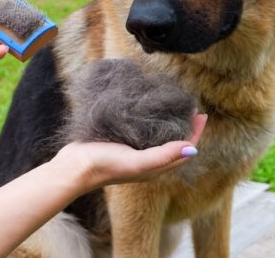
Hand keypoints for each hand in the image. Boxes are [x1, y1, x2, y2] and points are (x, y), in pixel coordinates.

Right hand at [57, 113, 207, 192]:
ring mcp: (135, 153)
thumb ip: (163, 156)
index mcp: (155, 168)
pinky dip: (153, 122)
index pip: (184, 150)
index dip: (195, 133)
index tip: (201, 114)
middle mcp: (148, 161)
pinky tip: (151, 111)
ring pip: (161, 138)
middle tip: (191, 108)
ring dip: (171, 124)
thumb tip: (193, 149)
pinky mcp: (123, 144)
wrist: (73, 167)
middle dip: (186, 127)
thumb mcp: (137, 161)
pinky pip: (145, 133)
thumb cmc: (105, 165)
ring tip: (176, 107)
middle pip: (175, 144)